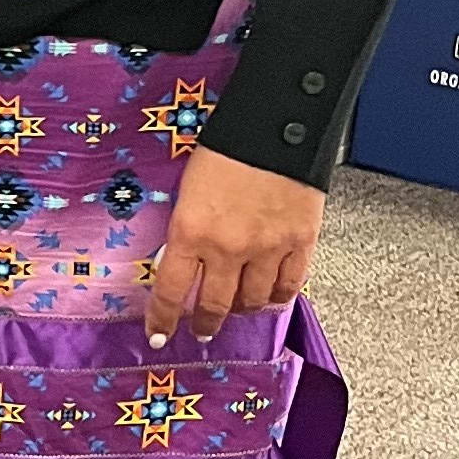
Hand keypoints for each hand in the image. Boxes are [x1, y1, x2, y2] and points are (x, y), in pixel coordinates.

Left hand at [145, 145, 324, 345]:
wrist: (277, 124)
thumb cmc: (227, 147)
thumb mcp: (189, 189)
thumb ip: (186, 229)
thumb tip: (181, 260)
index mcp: (191, 231)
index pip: (170, 290)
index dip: (162, 318)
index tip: (158, 334)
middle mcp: (227, 248)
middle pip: (215, 306)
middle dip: (205, 323)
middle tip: (201, 330)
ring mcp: (267, 248)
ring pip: (254, 301)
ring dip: (242, 310)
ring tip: (237, 310)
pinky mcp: (300, 243)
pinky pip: (289, 286)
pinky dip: (279, 297)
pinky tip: (271, 298)